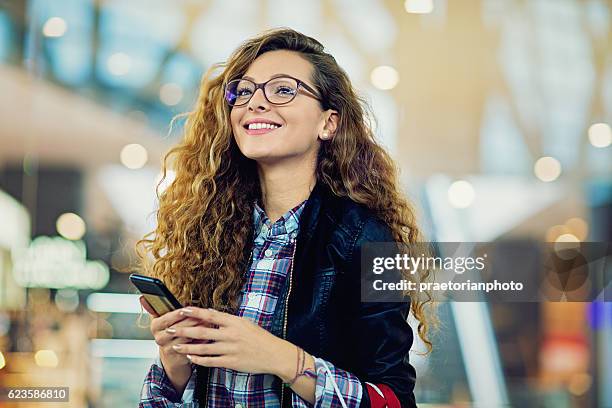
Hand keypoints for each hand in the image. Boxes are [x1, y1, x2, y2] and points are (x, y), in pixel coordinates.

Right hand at [140, 296, 200, 391]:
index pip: (167, 318)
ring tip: (209, 322)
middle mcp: (160, 338)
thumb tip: (142, 297)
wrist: (172, 355)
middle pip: (178, 327)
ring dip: (199, 329)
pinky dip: (201, 339)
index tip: (187, 308)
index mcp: (155, 326)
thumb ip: (155, 307)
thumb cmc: (169, 332)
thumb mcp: (162, 319)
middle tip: (204, 314)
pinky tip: (208, 334)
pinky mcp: (179, 356)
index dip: (178, 313)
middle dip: (192, 319)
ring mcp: (169, 348)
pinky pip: (192, 346)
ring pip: (187, 337)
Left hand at [169, 307, 289, 375]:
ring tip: (175, 346)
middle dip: (184, 330)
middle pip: (202, 331)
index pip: (210, 315)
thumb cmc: (259, 337)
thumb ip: (228, 320)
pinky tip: (190, 358)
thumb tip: (212, 314)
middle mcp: (230, 334)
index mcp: (234, 322)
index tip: (181, 310)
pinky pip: (211, 361)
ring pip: (203, 348)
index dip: (194, 312)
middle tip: (170, 329)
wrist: (274, 353)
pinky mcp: (231, 362)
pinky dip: (199, 360)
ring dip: (187, 347)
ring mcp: (230, 349)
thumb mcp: (245, 323)